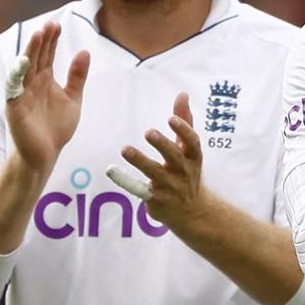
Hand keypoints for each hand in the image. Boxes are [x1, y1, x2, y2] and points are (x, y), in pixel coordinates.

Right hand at [5, 22, 89, 172]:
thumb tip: (84, 51)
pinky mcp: (15, 108)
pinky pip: (14, 90)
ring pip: (25, 69)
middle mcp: (31, 84)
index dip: (52, 41)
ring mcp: (22, 95)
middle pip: (36, 57)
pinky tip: (23, 63)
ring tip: (37, 36)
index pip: (47, 55)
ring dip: (30, 52)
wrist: (45, 154)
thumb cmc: (56, 127)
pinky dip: (17, 77)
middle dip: (42, 41)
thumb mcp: (72, 98)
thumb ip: (77, 77)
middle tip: (50, 24)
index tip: (57, 25)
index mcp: (44, 80)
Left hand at [107, 93, 206, 226]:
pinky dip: (126, 181)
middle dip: (162, 145)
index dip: (183, 130)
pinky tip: (112, 171)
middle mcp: (183, 171)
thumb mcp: (190, 149)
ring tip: (125, 149)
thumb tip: (182, 93)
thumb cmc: (188, 172)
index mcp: (193, 156)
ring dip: (140, 161)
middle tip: (149, 132)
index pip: (192, 142)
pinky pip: (139, 189)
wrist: (193, 211)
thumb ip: (185, 120)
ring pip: (154, 173)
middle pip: (173, 157)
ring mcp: (170, 187)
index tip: (171, 119)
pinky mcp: (155, 199)